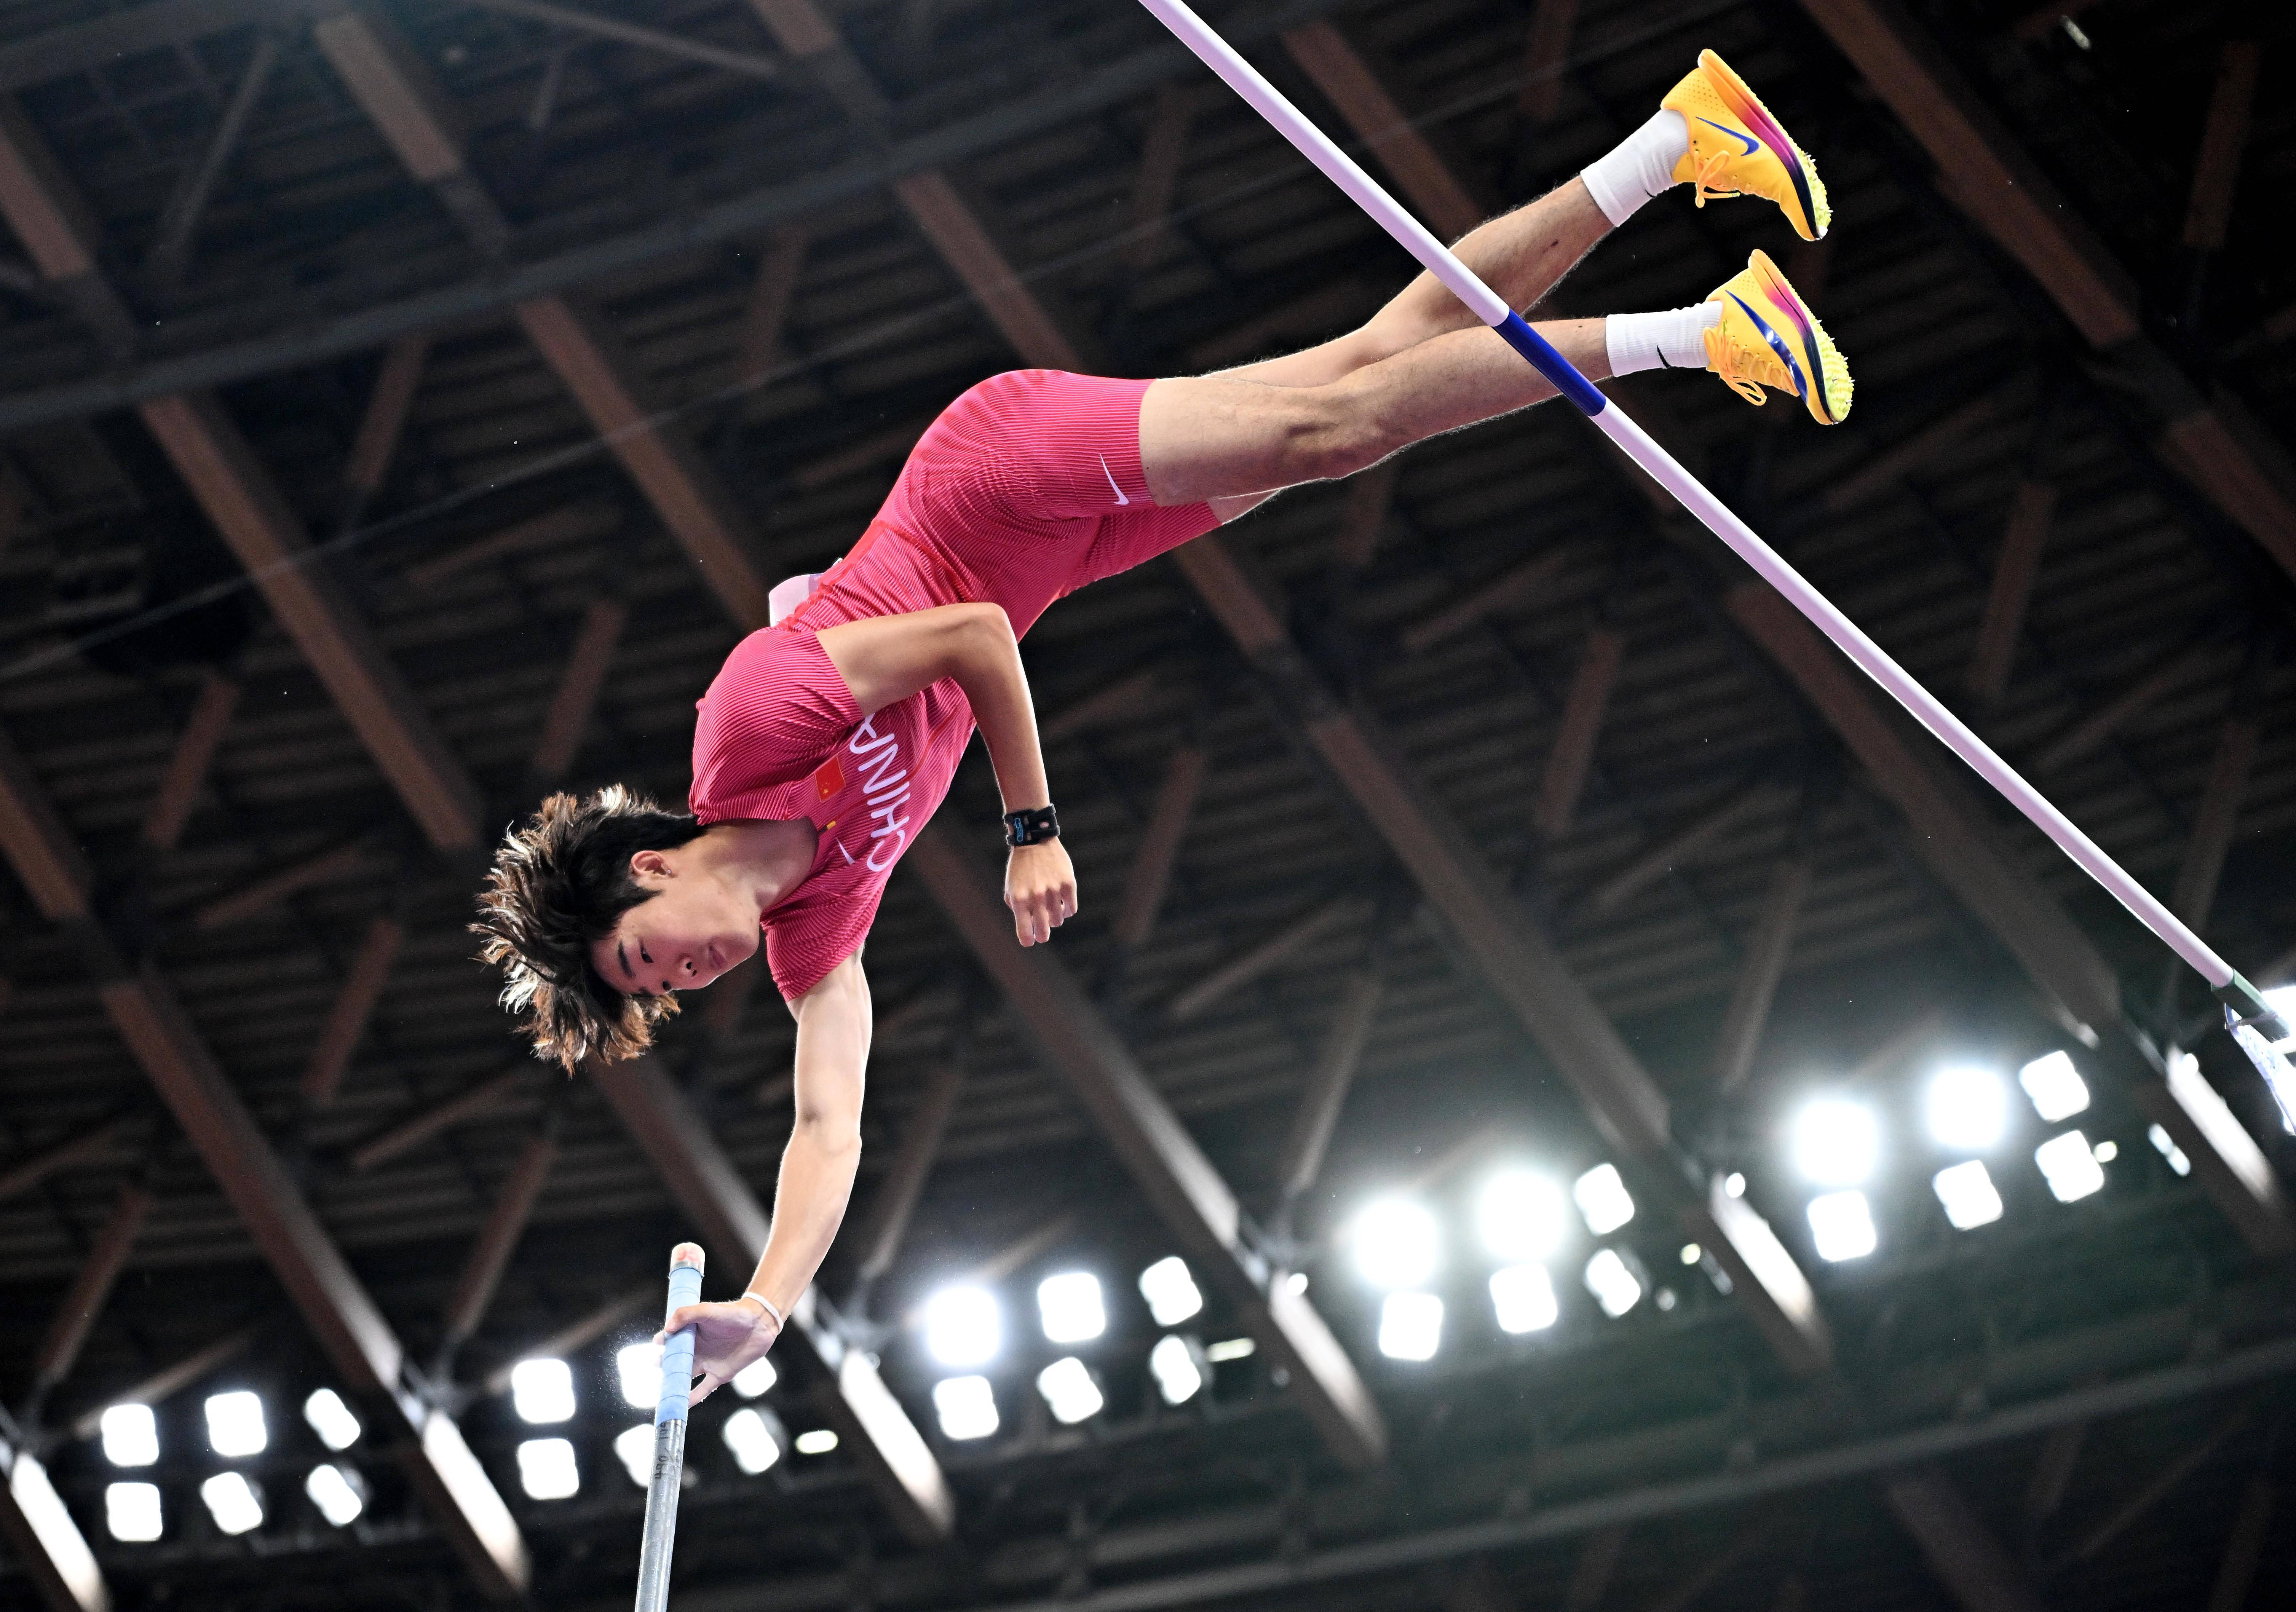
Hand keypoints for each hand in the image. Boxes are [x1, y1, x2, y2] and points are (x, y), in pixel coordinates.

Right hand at [657, 1298, 780, 1406]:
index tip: (657, 1344)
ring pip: (685, 1377)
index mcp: (691, 1334)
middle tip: (654, 1365)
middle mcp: (696, 1350)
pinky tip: (682, 1406)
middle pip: (674, 1361)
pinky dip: (691, 1399)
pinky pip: (702, 1390)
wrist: (759, 1324)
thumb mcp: (707, 1310)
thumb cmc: (733, 1314)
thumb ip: (686, 1315)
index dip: (662, 1342)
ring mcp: (707, 1364)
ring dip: (673, 1385)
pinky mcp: (719, 1375)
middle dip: (663, 1365)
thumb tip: (667, 1329)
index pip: (671, 1339)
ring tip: (661, 1391)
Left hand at [1005, 839, 1076, 945]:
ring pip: (1058, 920)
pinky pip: (1071, 910)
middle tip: (1043, 934)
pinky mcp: (1068, 884)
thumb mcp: (1012, 889)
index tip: (1031, 941)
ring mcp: (1053, 891)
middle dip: (1043, 935)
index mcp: (1019, 900)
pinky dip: (1067, 910)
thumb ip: (1018, 910)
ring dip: (1055, 918)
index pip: (1025, 932)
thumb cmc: (1020, 868)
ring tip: (1051, 908)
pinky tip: (1062, 903)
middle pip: (1043, 931)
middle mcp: (1036, 897)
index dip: (1029, 940)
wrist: (1034, 841)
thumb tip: (1029, 929)